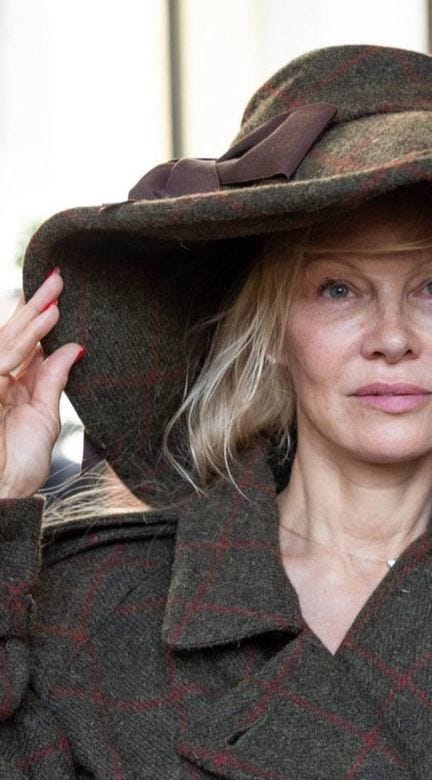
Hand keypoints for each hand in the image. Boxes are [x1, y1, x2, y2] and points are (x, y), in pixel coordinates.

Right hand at [0, 269, 83, 498]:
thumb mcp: (44, 417)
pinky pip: (4, 359)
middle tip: (57, 279)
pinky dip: (27, 339)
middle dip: (33, 306)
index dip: (38, 319)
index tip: (58, 296)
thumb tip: (74, 348)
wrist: (2, 497)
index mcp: (7, 384)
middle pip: (11, 335)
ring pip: (6, 341)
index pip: (22, 343)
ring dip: (31, 317)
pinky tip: (47, 323)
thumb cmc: (18, 467)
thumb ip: (54, 380)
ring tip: (56, 295)